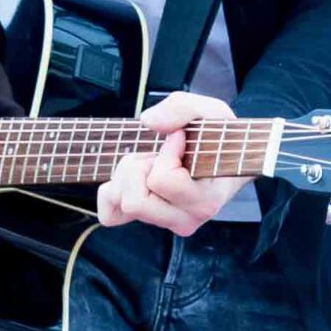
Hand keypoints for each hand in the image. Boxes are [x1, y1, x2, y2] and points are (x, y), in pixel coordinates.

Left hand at [96, 91, 243, 234]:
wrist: (221, 156)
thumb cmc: (216, 137)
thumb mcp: (211, 112)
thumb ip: (183, 108)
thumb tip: (149, 121)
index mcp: (206, 202)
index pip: (162, 181)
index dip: (166, 152)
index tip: (180, 138)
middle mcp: (186, 220)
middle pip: (135, 201)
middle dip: (141, 167)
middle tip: (161, 155)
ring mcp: (164, 222)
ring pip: (122, 202)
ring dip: (130, 174)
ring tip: (153, 163)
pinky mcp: (144, 220)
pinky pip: (109, 214)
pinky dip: (112, 192)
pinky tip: (133, 177)